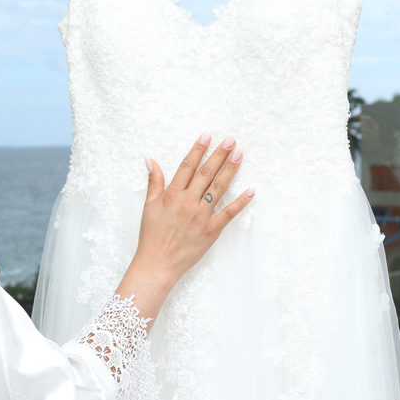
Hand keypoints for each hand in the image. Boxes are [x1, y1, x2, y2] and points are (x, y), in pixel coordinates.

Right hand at [114, 133, 254, 326]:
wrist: (157, 264)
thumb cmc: (151, 236)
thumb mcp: (149, 206)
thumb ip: (154, 181)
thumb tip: (151, 160)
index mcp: (172, 194)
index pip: (188, 166)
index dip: (198, 149)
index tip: (207, 135)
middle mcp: (188, 202)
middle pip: (206, 173)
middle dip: (219, 154)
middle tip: (231, 140)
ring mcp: (201, 216)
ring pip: (218, 188)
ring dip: (230, 170)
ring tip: (239, 154)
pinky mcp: (211, 230)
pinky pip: (228, 213)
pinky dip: (240, 203)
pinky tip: (250, 191)